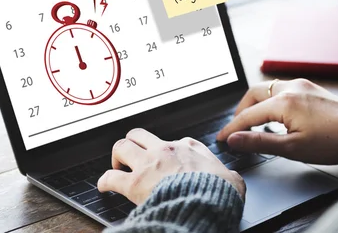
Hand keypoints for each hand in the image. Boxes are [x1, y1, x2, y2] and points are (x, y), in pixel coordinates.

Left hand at [98, 128, 245, 204]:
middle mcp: (166, 150)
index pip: (173, 141)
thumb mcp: (232, 179)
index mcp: (189, 147)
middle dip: (133, 143)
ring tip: (117, 166)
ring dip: (117, 156)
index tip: (166, 160)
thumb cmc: (218, 192)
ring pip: (121, 146)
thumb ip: (229, 175)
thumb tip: (233, 180)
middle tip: (132, 156)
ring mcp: (148, 164)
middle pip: (139, 134)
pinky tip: (104, 186)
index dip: (167, 151)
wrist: (206, 203)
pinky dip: (104, 181)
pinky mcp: (134, 183)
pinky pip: (110, 177)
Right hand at [217, 79, 337, 164]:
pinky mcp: (310, 88)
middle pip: (254, 94)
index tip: (222, 139)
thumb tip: (235, 139)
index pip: (248, 115)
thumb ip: (260, 142)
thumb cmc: (333, 140)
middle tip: (237, 129)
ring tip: (254, 123)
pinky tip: (275, 115)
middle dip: (241, 110)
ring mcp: (301, 85)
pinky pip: (282, 89)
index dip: (232, 128)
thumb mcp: (292, 148)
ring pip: (267, 89)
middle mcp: (290, 88)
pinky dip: (271, 100)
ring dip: (256, 104)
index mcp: (284, 102)